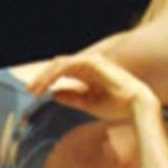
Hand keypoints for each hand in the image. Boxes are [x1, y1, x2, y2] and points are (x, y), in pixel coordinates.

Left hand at [27, 51, 159, 121]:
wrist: (136, 105)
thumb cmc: (117, 105)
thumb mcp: (89, 103)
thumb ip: (73, 97)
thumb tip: (54, 94)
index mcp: (87, 73)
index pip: (62, 72)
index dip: (47, 81)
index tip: (35, 94)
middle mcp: (88, 64)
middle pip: (58, 66)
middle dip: (42, 77)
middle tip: (30, 91)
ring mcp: (90, 61)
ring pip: (60, 64)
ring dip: (46, 76)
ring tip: (35, 89)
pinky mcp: (92, 62)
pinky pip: (68, 66)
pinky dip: (56, 74)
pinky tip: (48, 84)